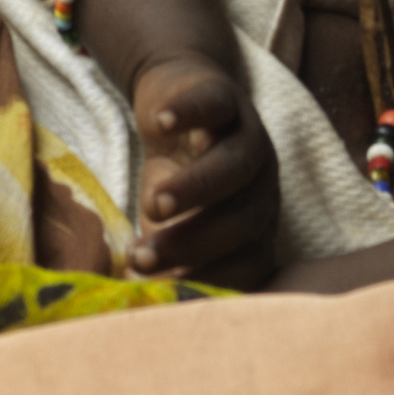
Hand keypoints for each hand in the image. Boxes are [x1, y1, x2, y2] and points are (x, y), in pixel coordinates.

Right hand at [124, 48, 278, 285]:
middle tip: (145, 258)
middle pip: (244, 220)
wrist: (176, 103)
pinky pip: (213, 105)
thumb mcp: (169, 223)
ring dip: (196, 187)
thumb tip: (132, 297)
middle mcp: (261, 186)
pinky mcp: (225, 97)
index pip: (246, 263)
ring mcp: (248, 138)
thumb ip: (162, 254)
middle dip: (195, 243)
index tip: (164, 294)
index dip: (208, 281)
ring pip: (235, 165)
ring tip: (154, 204)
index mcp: (254, 226)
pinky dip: (190, 113)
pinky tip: (161, 123)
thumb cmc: (176, 178)